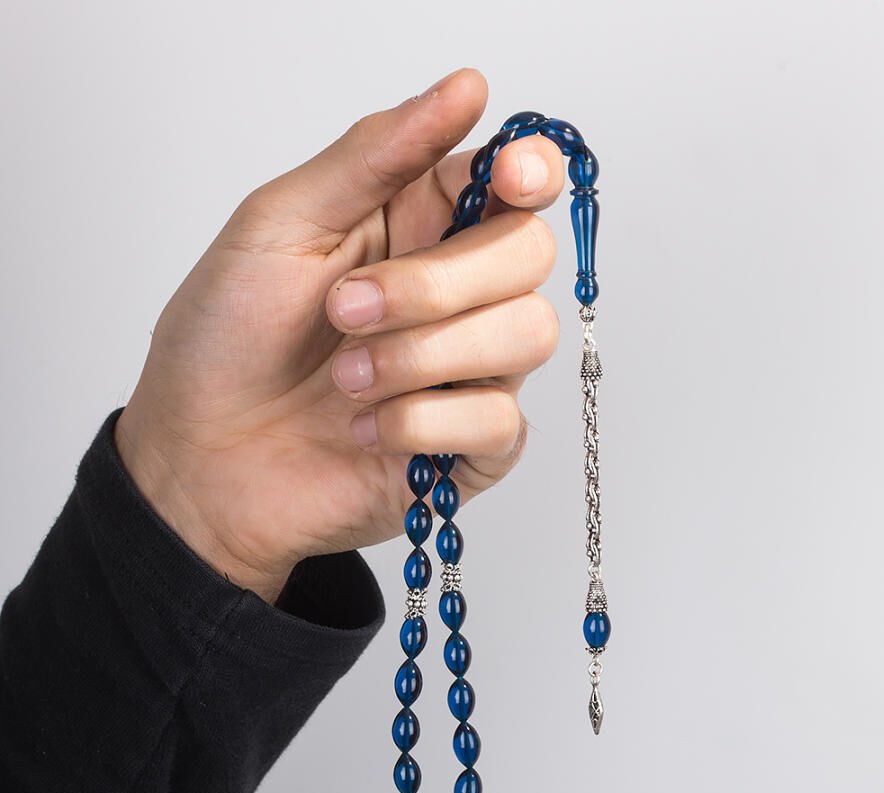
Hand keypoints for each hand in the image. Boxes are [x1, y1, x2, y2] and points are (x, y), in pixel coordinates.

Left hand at [114, 67, 565, 603]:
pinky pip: (499, 421)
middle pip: (529, 256)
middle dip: (438, 283)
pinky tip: (365, 431)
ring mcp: (468, 372)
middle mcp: (455, 295)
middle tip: (346, 310)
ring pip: (529, 334)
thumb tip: (463, 88)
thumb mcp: (279, 224)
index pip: (516, 184)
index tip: (509, 176)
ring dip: (424, 355)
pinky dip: (423, 423)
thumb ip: (374, 155)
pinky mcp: (469, 446)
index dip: (531, 172)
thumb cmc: (226, 340)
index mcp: (417, 228)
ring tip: (347, 380)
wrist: (200, 459)